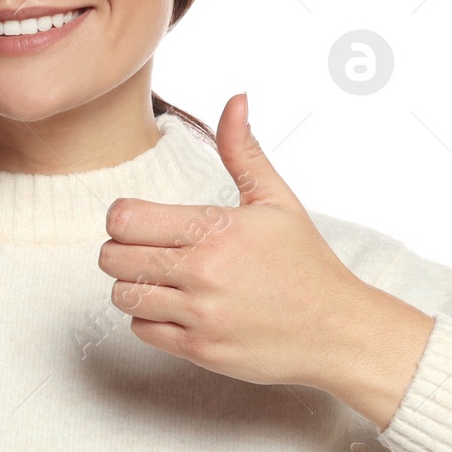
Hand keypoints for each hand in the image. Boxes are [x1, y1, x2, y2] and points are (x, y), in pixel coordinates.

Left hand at [97, 93, 435, 427]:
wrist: (338, 330)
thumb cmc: (307, 265)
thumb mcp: (278, 200)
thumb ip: (243, 151)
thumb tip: (235, 100)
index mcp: (216, 229)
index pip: (124, 219)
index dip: (121, 218)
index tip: (136, 221)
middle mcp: (203, 272)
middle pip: (113, 258)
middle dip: (119, 251)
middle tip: (142, 251)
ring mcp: (200, 315)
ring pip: (123, 296)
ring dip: (133, 286)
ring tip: (159, 280)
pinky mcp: (200, 351)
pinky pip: (143, 331)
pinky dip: (150, 320)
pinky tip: (176, 308)